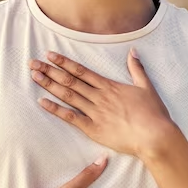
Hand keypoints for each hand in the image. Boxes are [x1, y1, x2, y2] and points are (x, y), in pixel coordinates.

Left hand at [28, 48, 178, 157]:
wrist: (154, 135)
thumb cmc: (153, 113)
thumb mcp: (146, 87)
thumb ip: (137, 69)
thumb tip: (133, 51)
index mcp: (109, 86)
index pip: (81, 71)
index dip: (64, 62)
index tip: (50, 55)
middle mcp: (99, 96)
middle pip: (70, 80)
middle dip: (50, 71)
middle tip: (33, 63)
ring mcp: (95, 112)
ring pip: (68, 95)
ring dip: (49, 85)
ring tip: (34, 76)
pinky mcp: (93, 129)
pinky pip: (71, 117)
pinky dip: (56, 109)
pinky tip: (43, 102)